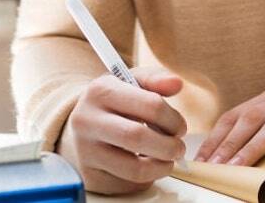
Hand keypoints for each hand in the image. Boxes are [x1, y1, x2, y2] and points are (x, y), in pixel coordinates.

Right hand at [57, 68, 186, 194]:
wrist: (84, 121)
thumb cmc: (116, 99)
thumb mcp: (132, 80)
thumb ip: (156, 79)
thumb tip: (177, 83)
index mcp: (100, 90)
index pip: (149, 105)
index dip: (173, 119)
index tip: (181, 127)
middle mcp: (87, 120)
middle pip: (137, 138)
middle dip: (168, 146)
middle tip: (179, 148)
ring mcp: (85, 151)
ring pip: (133, 168)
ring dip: (160, 167)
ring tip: (168, 160)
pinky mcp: (89, 176)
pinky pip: (126, 184)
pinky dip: (145, 178)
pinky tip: (148, 166)